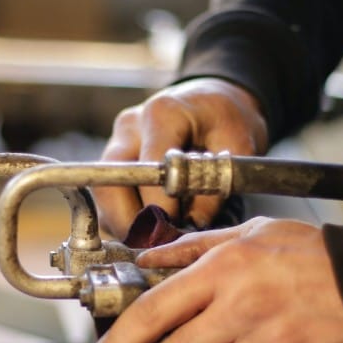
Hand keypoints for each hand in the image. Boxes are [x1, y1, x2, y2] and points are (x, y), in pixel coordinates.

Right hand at [94, 78, 267, 236]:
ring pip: (103, 196)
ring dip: (126, 224)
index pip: (147, 173)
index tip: (179, 229)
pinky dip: (125, 218)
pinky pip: (109, 198)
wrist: (214, 98)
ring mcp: (117, 141)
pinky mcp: (114, 159)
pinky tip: (150, 227)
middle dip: (131, 224)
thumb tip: (192, 224)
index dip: (161, 209)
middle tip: (159, 244)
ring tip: (158, 238)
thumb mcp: (238, 145)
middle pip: (109, 186)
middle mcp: (130, 127)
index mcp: (162, 115)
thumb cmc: (227, 117)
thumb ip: (216, 185)